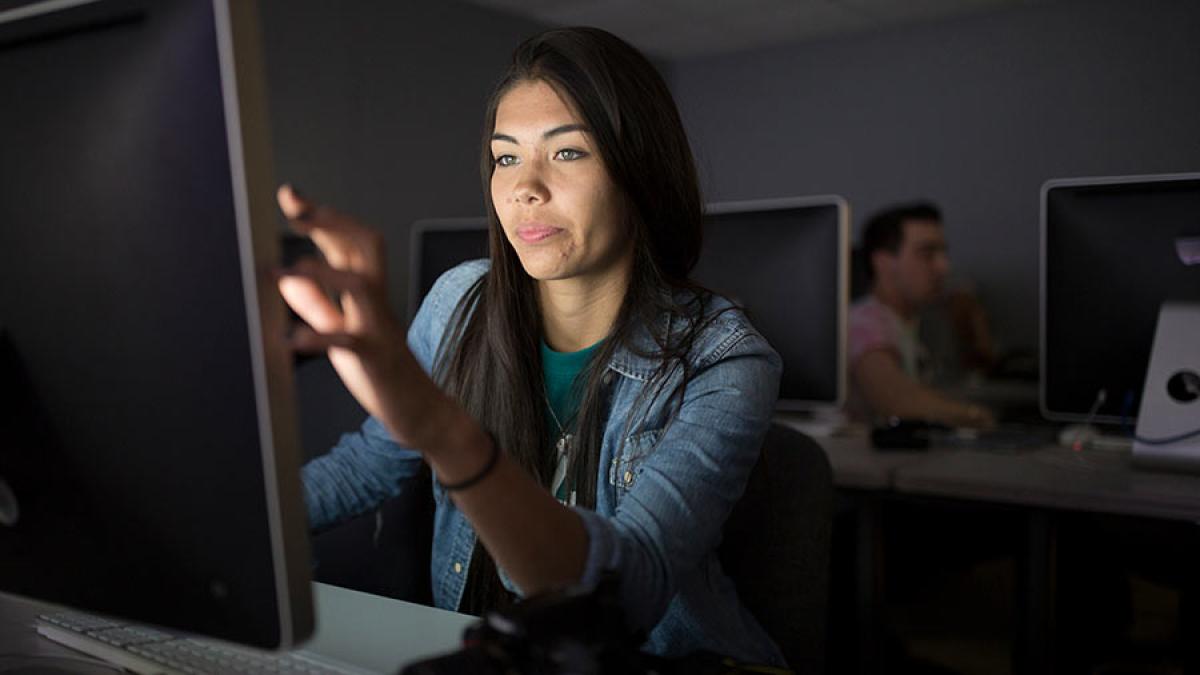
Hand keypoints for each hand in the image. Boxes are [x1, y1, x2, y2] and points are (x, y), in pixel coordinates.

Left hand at [275, 185, 448, 448]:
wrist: (420, 412)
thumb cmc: (380, 373)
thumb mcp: (343, 333)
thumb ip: (318, 305)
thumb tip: (288, 277)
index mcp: (368, 294)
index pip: (348, 243)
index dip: (321, 216)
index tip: (290, 195)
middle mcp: (376, 302)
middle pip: (365, 244)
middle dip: (331, 221)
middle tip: (295, 209)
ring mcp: (379, 327)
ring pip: (361, 284)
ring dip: (323, 271)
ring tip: (283, 269)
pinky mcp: (376, 358)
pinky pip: (350, 342)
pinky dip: (319, 338)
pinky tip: (289, 339)